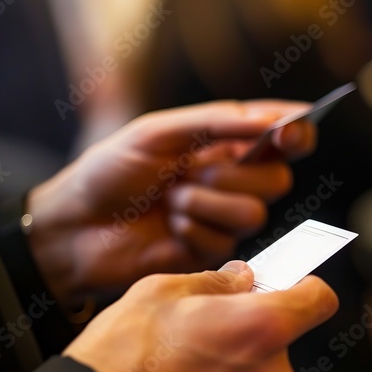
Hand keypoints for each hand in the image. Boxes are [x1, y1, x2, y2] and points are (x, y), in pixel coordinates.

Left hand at [26, 100, 315, 305]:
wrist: (75, 226)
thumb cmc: (110, 172)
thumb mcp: (159, 132)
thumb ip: (217, 122)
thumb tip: (270, 119)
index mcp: (226, 143)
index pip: (284, 136)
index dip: (297, 133)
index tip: (288, 132)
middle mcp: (234, 180)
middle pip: (278, 179)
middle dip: (235, 174)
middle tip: (191, 171)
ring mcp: (224, 218)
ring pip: (255, 213)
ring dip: (205, 203)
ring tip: (171, 200)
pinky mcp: (212, 252)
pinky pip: (225, 240)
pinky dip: (190, 229)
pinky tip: (166, 227)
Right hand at [63, 261, 337, 371]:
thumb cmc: (120, 361)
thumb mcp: (161, 292)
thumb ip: (215, 282)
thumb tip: (239, 279)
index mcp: (260, 328)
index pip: (318, 299)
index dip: (304, 288)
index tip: (289, 285)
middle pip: (281, 343)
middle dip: (250, 334)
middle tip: (204, 332)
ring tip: (185, 371)